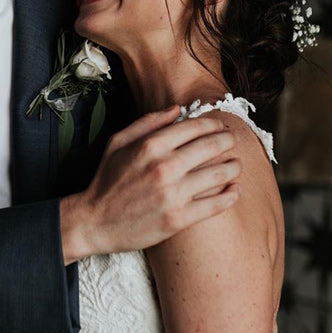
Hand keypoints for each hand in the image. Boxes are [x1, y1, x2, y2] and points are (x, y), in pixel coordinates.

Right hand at [60, 105, 240, 262]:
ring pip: (218, 175)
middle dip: (227, 140)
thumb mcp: (118, 143)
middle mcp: (164, 167)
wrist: (95, 222)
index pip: (194, 127)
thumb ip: (147, 122)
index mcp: (150, 145)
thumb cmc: (107, 180)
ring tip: (236, 165)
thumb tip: (177, 109)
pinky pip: (215, 205)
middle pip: (211, 147)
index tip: (219, 126)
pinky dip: (230, 196)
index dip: (212, 124)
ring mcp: (173, 194)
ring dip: (233, 167)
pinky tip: (234, 190)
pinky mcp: (178, 219)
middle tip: (232, 141)